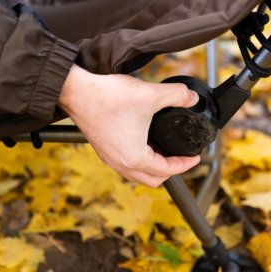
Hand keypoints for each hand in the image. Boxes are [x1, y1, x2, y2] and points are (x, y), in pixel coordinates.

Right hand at [58, 65, 200, 186]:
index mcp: (134, 158)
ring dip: (155, 167)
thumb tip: (192, 98)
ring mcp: (110, 158)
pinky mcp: (103, 150)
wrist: (75, 91)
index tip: (195, 157)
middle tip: (181, 156)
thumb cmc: (108, 97)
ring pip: (138, 174)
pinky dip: (140, 160)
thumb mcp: (150, 95)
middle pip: (153, 180)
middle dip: (171, 170)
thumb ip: (177, 96)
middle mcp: (121, 163)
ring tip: (165, 149)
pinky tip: (145, 142)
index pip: (167, 171)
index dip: (185, 165)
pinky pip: (126, 164)